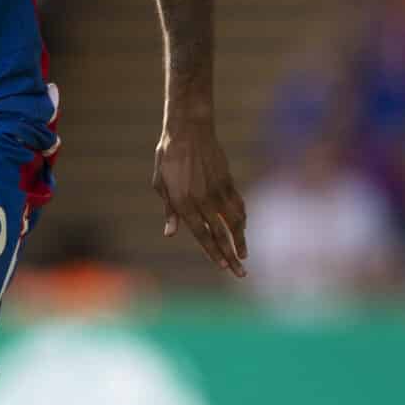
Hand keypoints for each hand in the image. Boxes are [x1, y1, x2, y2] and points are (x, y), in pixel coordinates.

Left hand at [152, 116, 247, 277]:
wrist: (189, 130)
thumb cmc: (168, 157)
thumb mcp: (160, 184)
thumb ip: (169, 210)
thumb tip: (171, 233)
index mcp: (183, 202)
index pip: (201, 234)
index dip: (213, 252)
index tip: (223, 266)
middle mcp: (202, 200)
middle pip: (220, 234)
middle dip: (230, 256)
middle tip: (240, 274)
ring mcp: (217, 191)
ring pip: (234, 222)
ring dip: (240, 241)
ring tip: (244, 256)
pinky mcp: (228, 181)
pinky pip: (238, 205)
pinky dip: (242, 219)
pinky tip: (242, 229)